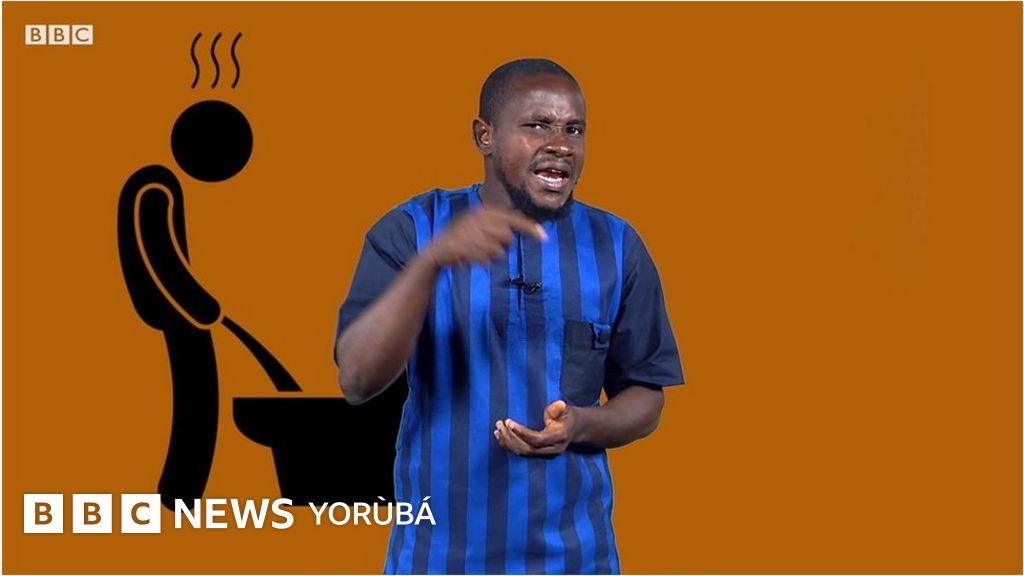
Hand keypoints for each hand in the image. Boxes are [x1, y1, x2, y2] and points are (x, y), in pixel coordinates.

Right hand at [425, 206, 546, 267]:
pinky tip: (471, 259)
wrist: (436, 252)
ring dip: (490, 256)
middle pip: (507, 237)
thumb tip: (522, 231)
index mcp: (483, 212)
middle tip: (486, 247)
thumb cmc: (462, 240)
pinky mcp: (462, 247)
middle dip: (501, 246)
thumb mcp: (479, 227)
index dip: (529, 227)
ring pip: (497, 251)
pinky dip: (481, 262)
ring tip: (477, 253)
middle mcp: (477, 219)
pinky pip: (485, 259)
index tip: (545, 237)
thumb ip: (499, 227)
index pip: (512, 218)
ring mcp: (468, 232)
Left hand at [494, 400, 574, 457]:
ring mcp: (546, 455)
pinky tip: (500, 436)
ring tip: (498, 429)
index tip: (508, 422)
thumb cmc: (566, 416)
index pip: (537, 439)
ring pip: (523, 453)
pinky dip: (510, 446)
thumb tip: (559, 404)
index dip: (522, 432)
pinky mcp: (539, 455)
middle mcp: (552, 450)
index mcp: (559, 438)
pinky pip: (522, 453)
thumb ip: (559, 408)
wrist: (573, 429)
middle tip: (500, 424)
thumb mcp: (566, 410)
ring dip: (508, 442)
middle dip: (511, 437)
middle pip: (528, 449)